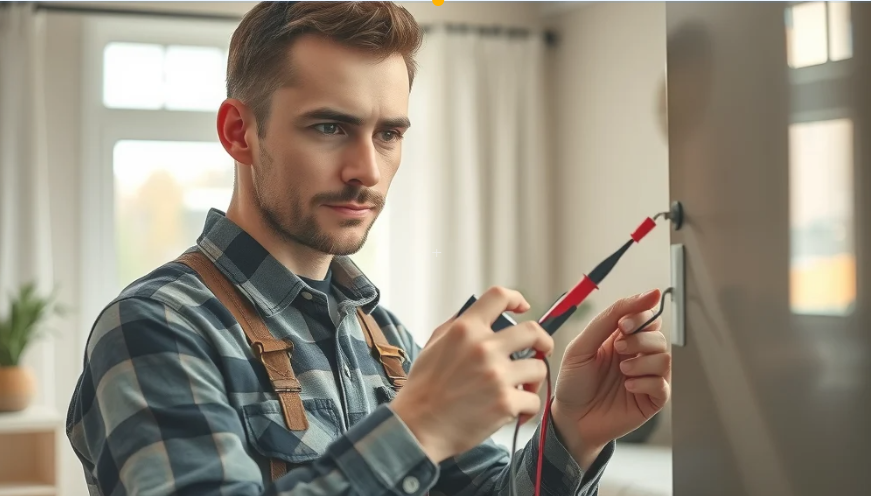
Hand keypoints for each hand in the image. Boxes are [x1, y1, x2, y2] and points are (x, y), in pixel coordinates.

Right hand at [389, 286, 553, 463]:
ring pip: (538, 367)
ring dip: (533, 379)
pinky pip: (533, 400)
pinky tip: (514, 412)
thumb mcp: (433, 345)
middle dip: (543, 340)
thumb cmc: (424, 388)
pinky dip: (526, 408)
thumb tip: (482, 315)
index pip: (498, 296)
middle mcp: (483, 348)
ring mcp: (496, 375)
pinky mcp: (505, 403)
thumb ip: (458, 326)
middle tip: (542, 349)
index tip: (523, 307)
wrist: (417, 427)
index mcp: (465, 330)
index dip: (516, 298)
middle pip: (533, 331)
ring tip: (522, 389)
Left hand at [550, 289, 671, 467]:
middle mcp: (636, 355)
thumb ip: (607, 320)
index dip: (640, 314)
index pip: (645, 316)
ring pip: (665, 357)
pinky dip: (646, 382)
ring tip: (622, 371)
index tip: (624, 324)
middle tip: (618, 349)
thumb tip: (643, 296)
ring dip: (643, 361)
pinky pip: (664, 384)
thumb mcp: (582, 346)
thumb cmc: (573, 383)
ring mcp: (646, 377)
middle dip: (640, 339)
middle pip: (658, 335)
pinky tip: (628, 387)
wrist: (570, 419)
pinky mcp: (652, 399)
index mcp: (619, 338)